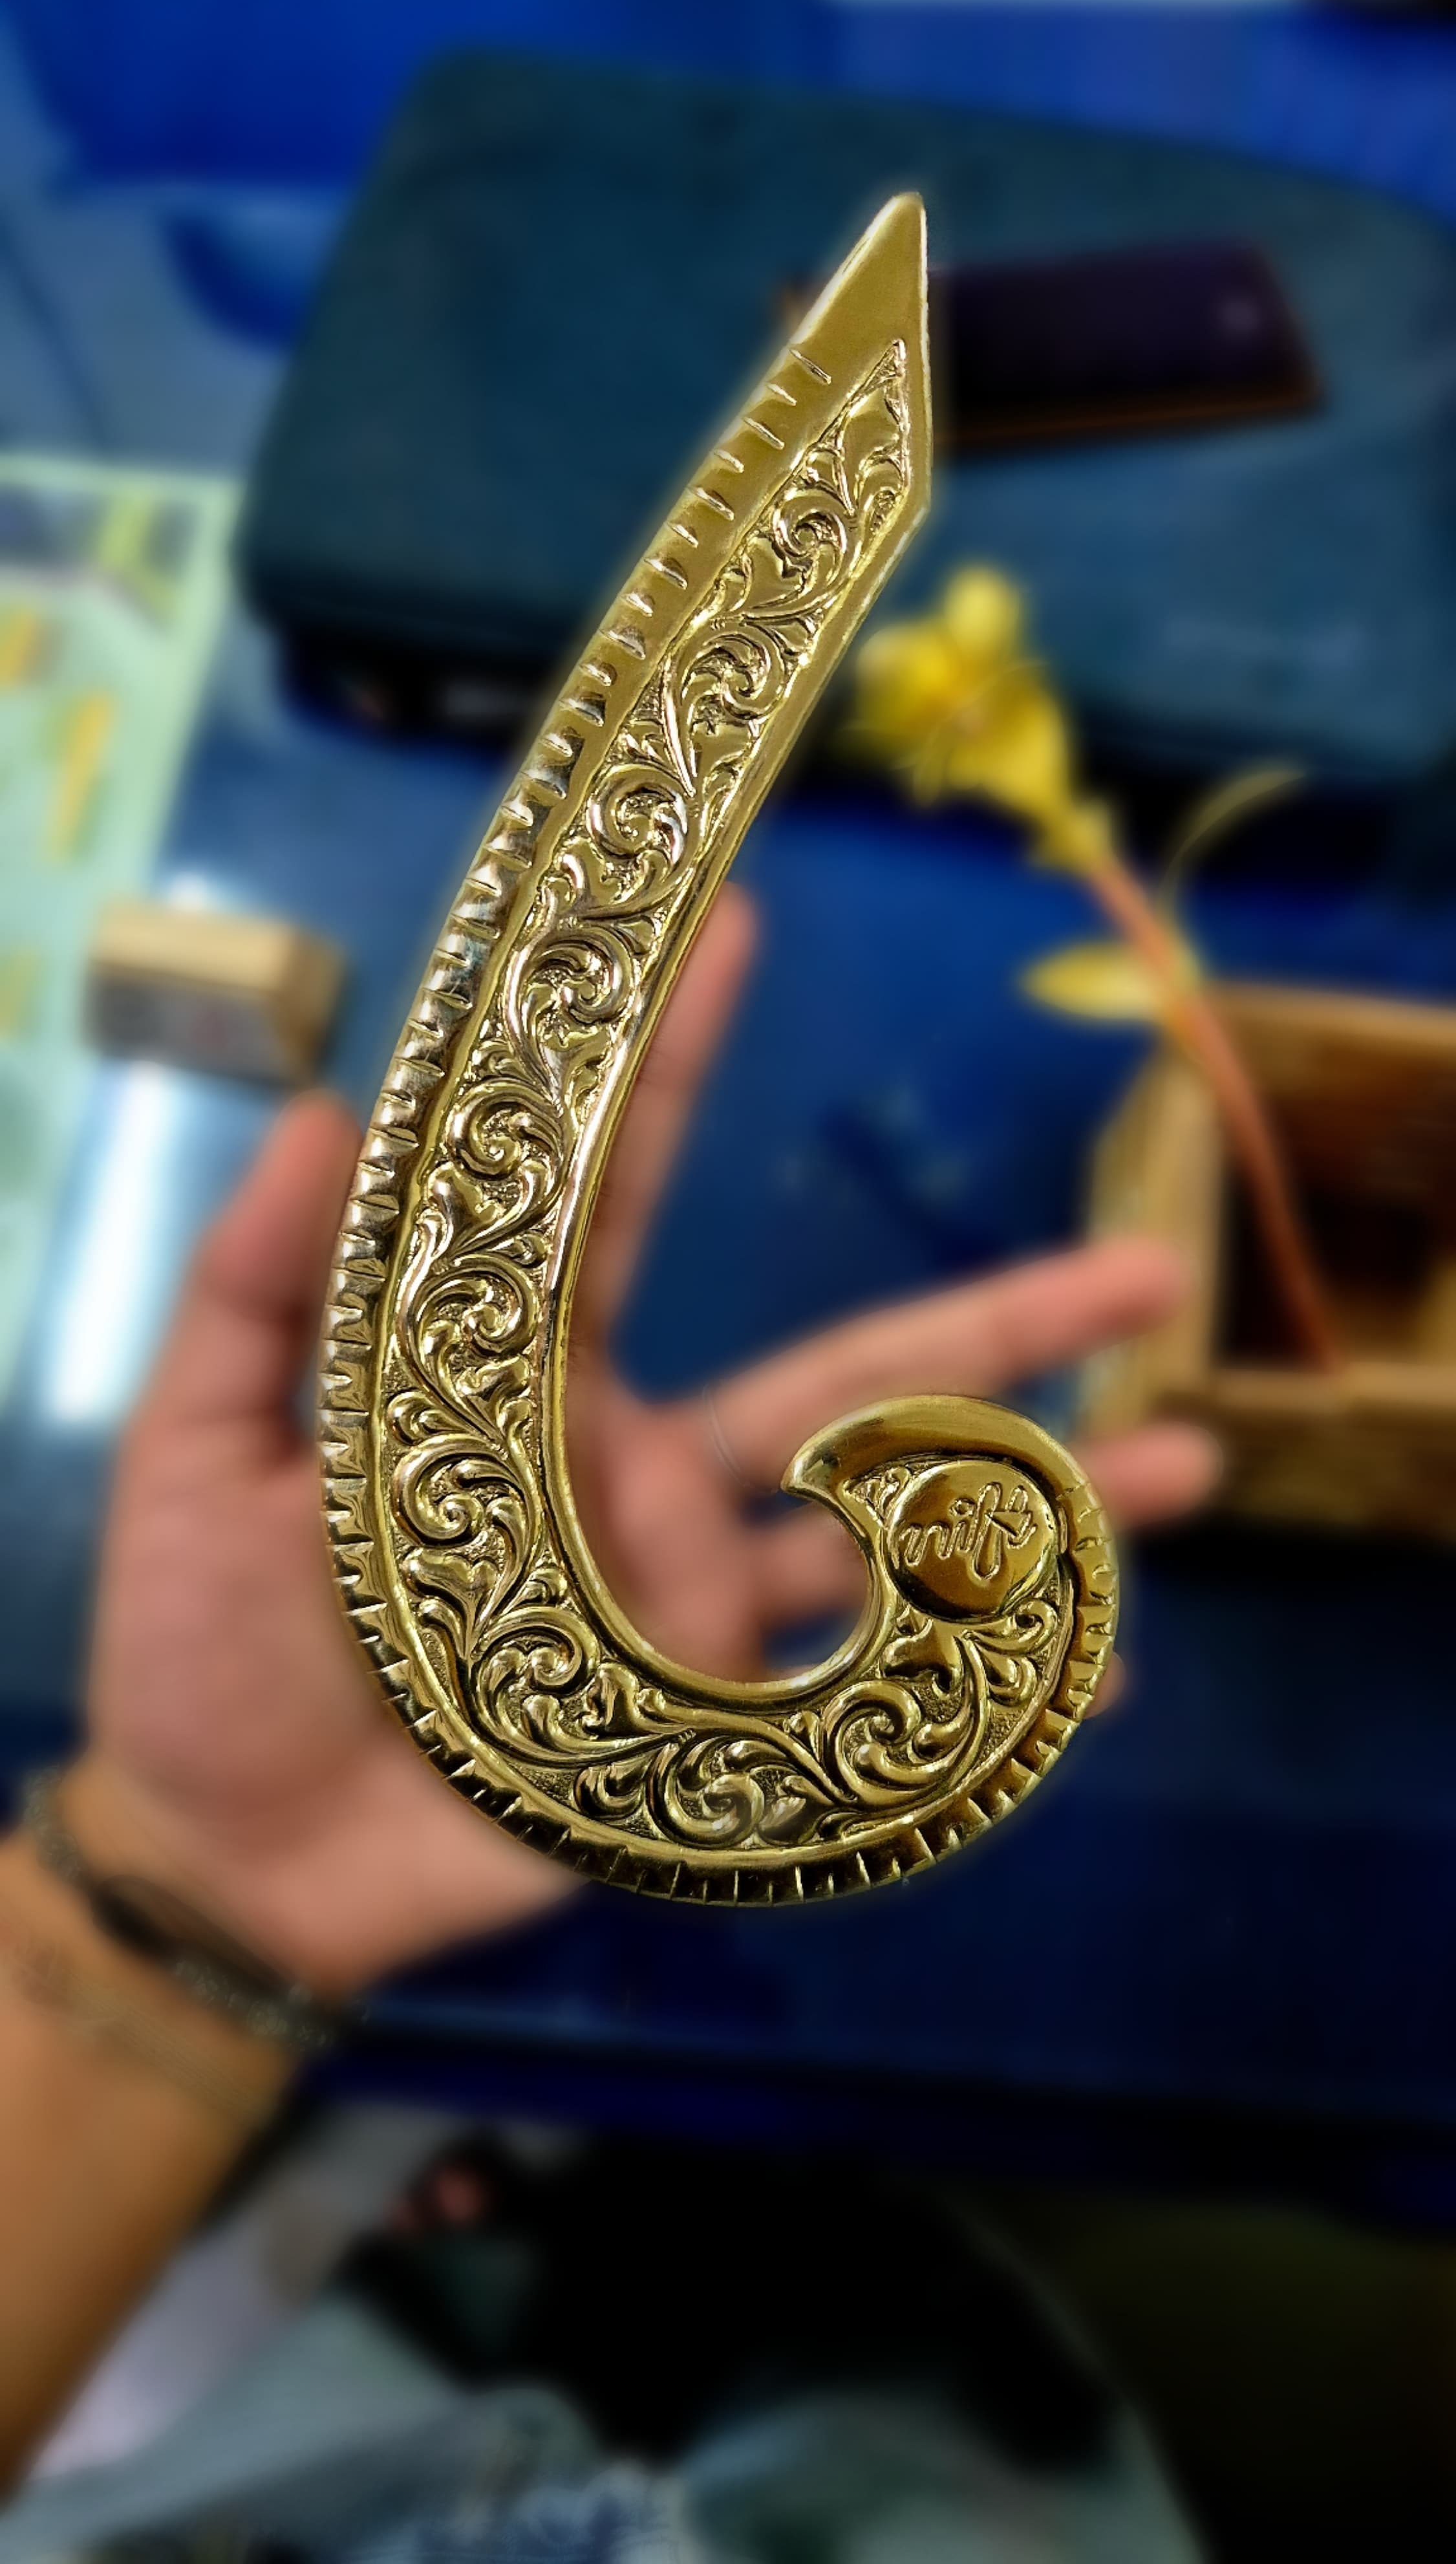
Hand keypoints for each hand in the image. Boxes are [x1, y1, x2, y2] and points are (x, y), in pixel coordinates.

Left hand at [74, 889, 1216, 1993]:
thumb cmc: (200, 1635)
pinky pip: (854, 1695)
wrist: (224, 1850)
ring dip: (1043, 1504)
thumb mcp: (198, 1447)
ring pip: (888, 1530)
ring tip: (1198, 1464)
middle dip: (995, 1319)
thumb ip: (259, 1289)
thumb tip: (328, 1106)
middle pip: (845, 1371)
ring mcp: (683, 1596)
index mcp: (521, 1376)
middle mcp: (634, 1462)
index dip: (674, 1059)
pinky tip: (1099, 1680)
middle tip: (1146, 1266)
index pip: (616, 1196)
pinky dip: (975, 1690)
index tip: (736, 924)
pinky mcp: (698, 1721)